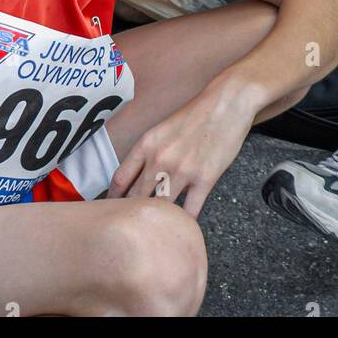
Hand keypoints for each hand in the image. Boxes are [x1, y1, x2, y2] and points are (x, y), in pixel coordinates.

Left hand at [106, 88, 253, 216]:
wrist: (227, 103)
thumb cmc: (195, 115)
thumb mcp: (162, 129)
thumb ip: (148, 153)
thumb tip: (136, 178)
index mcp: (147, 144)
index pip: (120, 179)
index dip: (111, 199)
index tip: (110, 210)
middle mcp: (160, 158)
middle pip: (136, 198)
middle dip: (131, 215)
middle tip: (130, 228)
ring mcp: (182, 170)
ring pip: (161, 208)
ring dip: (158, 221)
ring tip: (155, 233)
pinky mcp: (205, 178)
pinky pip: (189, 211)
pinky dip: (184, 222)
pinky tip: (182, 226)